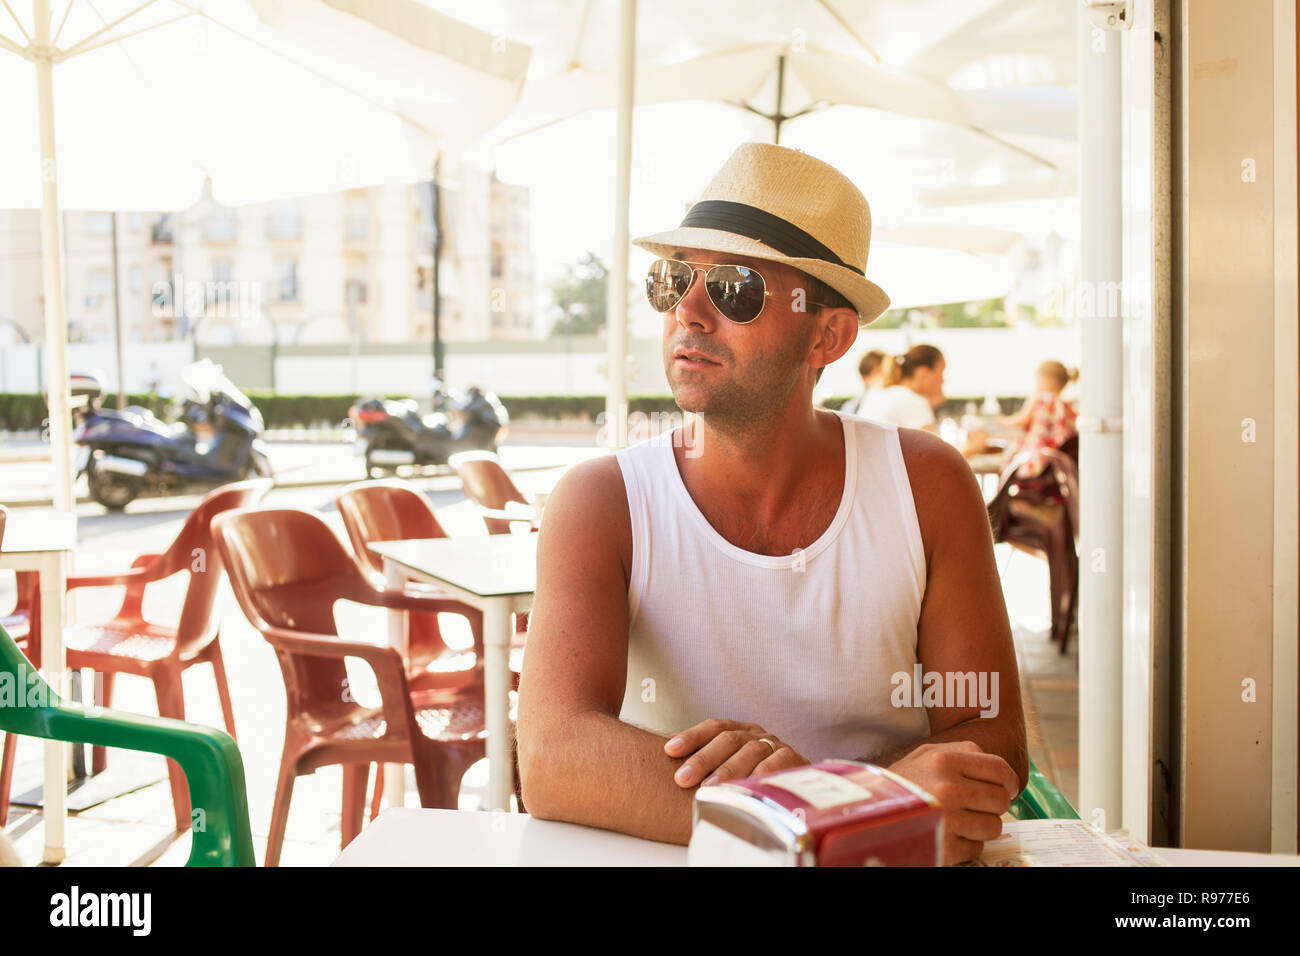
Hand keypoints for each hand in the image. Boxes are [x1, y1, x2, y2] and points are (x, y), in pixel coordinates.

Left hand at [664, 718, 806, 787]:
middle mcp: (758, 735)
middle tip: (681, 777)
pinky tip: (743, 788)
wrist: (803, 791)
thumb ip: (706, 762)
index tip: (669, 749)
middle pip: (728, 739)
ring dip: (727, 770)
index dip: (691, 736)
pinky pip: (776, 766)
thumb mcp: (732, 767)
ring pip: (750, 752)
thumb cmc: (756, 779)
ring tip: (707, 788)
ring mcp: (777, 746)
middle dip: (703, 758)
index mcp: (741, 732)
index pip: (714, 727)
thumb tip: (666, 757)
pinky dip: (759, 776)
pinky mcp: (796, 761)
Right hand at [885, 740, 1018, 864]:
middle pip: (1000, 800)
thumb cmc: (903, 781)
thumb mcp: (926, 754)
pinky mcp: (944, 845)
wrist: (869, 811)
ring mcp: (948, 818)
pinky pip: (977, 847)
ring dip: (982, 827)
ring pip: (993, 826)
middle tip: (978, 807)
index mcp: (945, 759)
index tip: (1006, 789)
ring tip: (961, 821)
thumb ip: (962, 753)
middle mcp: (948, 787)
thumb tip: (1000, 771)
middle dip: (994, 806)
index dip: (1009, 782)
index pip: (999, 769)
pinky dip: (967, 844)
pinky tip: (949, 834)